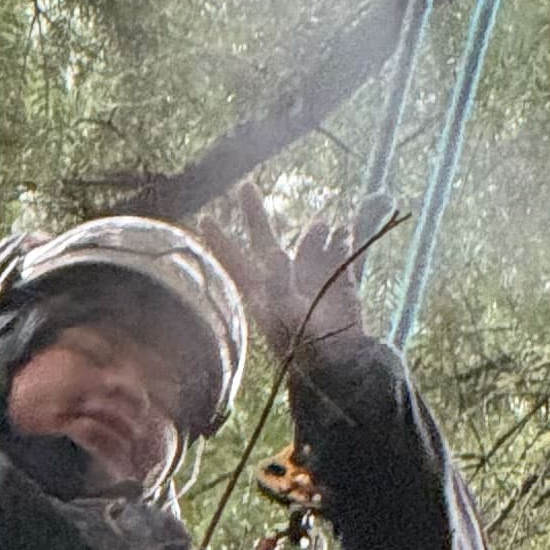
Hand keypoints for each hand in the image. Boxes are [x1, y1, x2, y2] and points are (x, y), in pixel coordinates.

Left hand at [197, 186, 374, 373]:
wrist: (344, 362)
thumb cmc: (306, 346)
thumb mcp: (285, 316)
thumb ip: (278, 283)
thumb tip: (277, 255)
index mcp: (263, 291)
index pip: (235, 261)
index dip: (220, 241)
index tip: (204, 219)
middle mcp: (285, 281)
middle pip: (265, 241)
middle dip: (255, 216)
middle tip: (246, 187)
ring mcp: (312, 279)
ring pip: (308, 242)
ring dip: (315, 231)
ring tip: (324, 228)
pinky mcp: (340, 281)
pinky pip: (341, 251)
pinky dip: (344, 239)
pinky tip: (344, 233)